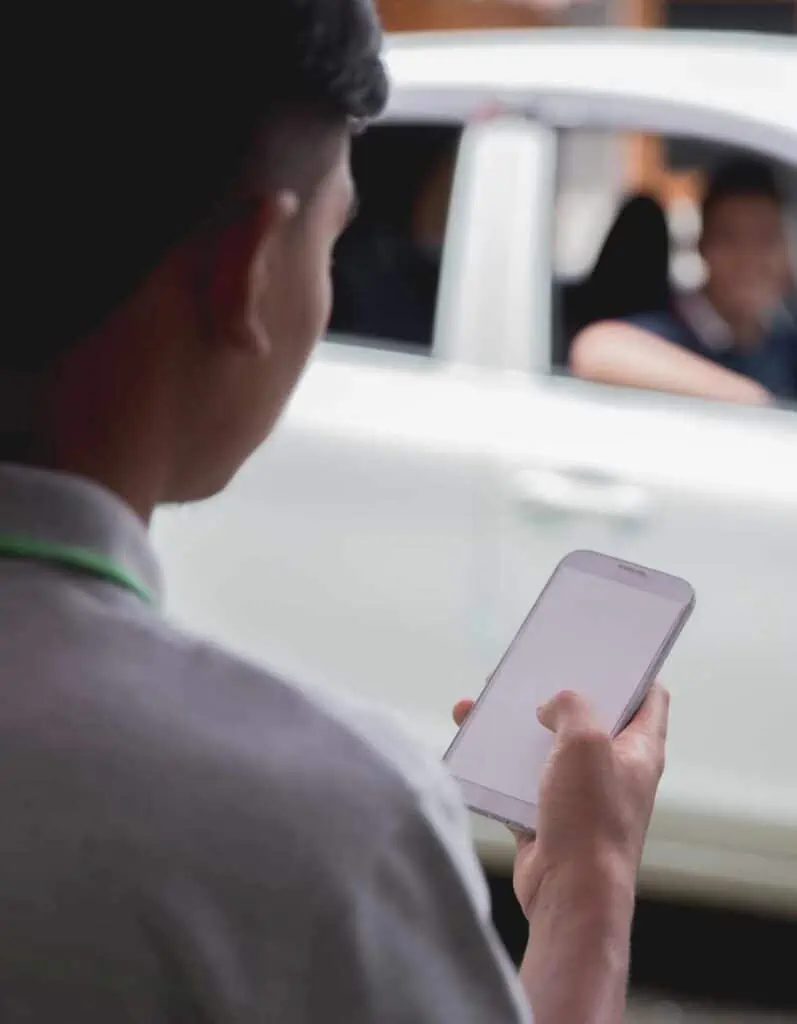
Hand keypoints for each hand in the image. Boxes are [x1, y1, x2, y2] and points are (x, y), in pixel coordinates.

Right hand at [452, 685, 669, 920]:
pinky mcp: (548, 816)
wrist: (568, 894)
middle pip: (589, 718)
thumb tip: (551, 704)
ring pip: (547, 747)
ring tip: (482, 702)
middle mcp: (614, 769)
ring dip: (515, 726)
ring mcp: (580, 794)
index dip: (631, 670)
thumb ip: (572, 706)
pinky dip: (496, 763)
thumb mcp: (585, 742)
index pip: (650, 698)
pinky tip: (471, 744)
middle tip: (528, 670)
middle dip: (556, 693)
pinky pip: (519, 779)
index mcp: (640, 749)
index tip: (601, 650)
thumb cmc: (590, 818)